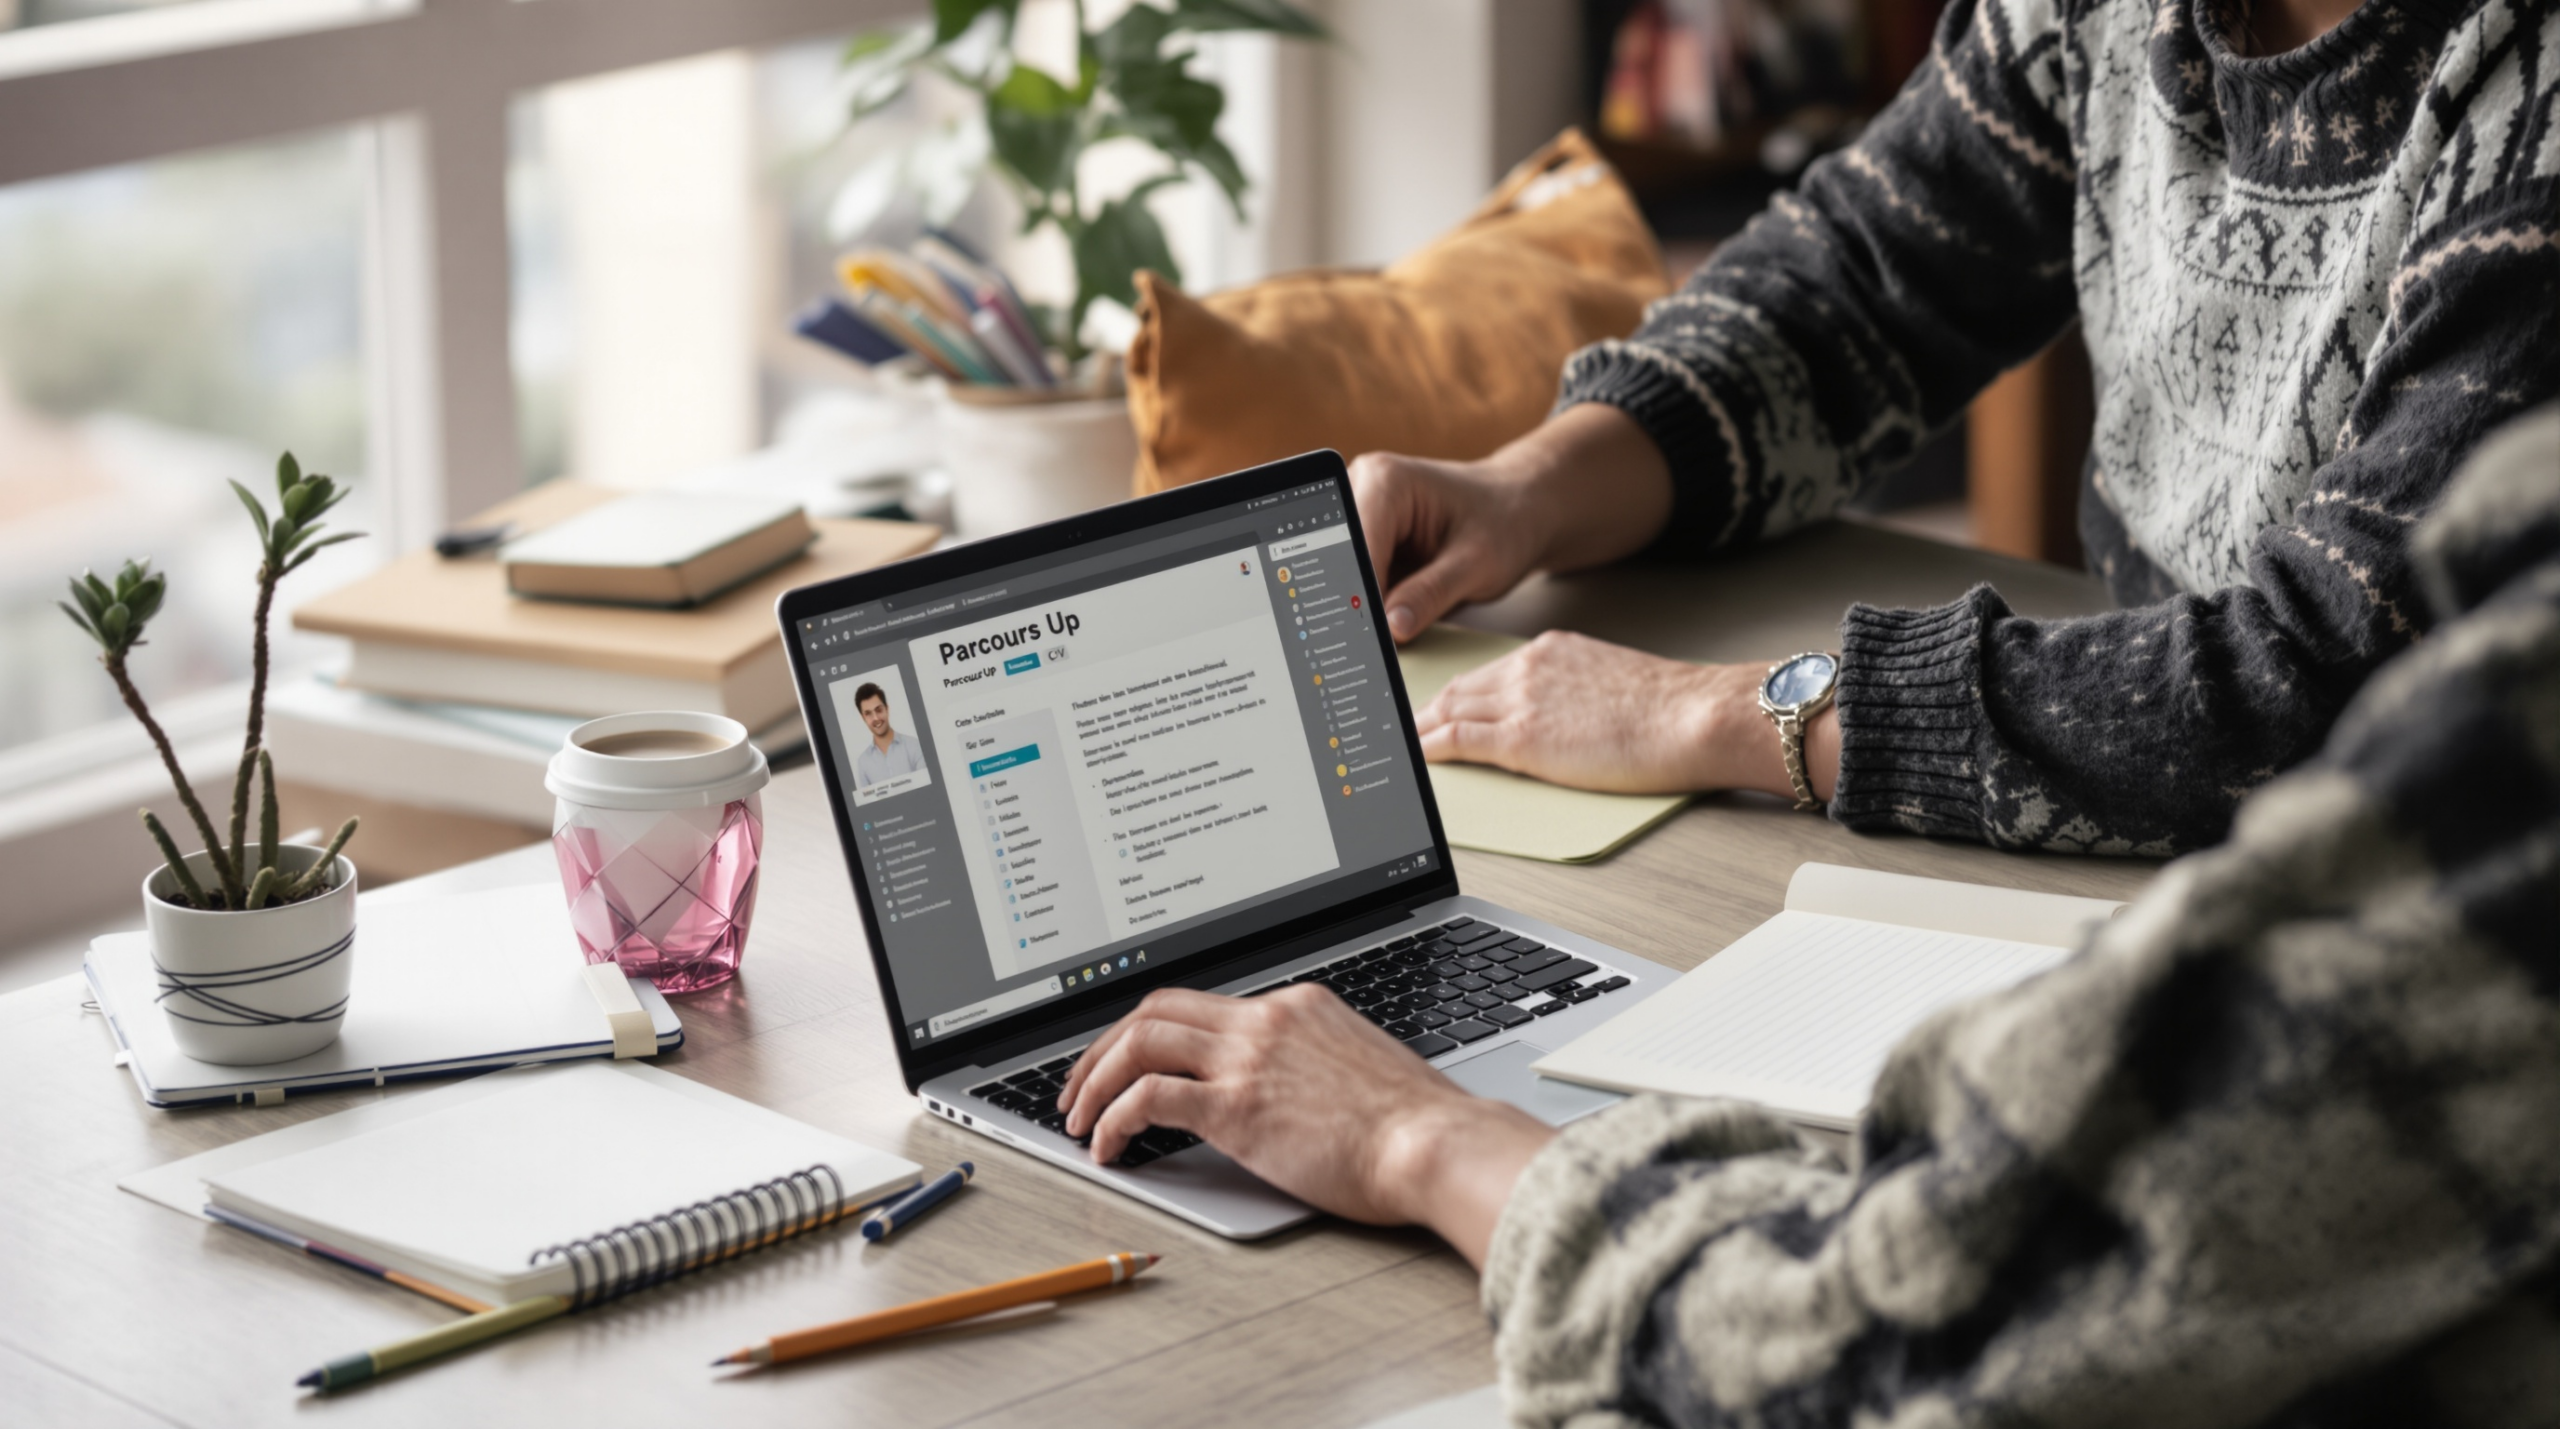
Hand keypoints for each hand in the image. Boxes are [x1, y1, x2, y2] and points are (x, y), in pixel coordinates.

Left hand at [1056, 985, 1554, 1264]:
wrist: (1437, 1143)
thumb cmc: (1416, 1124)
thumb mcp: (1358, 1067)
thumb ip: (1313, 1064)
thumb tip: (1287, 1092)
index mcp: (1295, 1006)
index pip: (1200, 1004)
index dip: (1149, 1033)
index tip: (1127, 1061)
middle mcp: (1265, 1020)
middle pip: (1154, 1009)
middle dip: (1103, 1046)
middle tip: (1079, 1086)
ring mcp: (1249, 1059)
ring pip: (1139, 1042)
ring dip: (1095, 1079)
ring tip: (1078, 1118)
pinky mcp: (1237, 1107)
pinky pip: (1147, 1099)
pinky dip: (1113, 1119)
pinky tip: (1107, 1147)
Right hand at [1351, 404, 1674, 642]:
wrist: (1522, 510)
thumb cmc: (1507, 523)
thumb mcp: (1478, 564)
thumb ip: (1431, 594)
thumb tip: (1390, 629)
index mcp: (1385, 482)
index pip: (1356, 551)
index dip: (1358, 602)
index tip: (1367, 648)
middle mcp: (1362, 490)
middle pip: (1340, 563)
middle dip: (1352, 610)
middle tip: (1368, 659)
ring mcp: (1360, 516)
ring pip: (1342, 578)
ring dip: (1357, 615)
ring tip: (1376, 653)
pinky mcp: (1365, 541)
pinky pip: (1354, 584)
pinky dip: (1366, 613)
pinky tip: (1379, 639)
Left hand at [1416, 632, 1839, 800]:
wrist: (1695, 716)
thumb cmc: (1672, 712)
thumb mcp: (1612, 685)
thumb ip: (1574, 693)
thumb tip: (1560, 720)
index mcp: (1550, 651)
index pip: (1486, 674)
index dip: (1453, 694)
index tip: (1435, 707)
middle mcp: (1527, 666)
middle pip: (1457, 690)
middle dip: (1425, 710)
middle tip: (1399, 730)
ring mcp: (1520, 700)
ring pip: (1448, 712)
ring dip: (1420, 730)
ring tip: (1398, 748)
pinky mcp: (1521, 738)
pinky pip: (1457, 741)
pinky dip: (1428, 749)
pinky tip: (1414, 759)